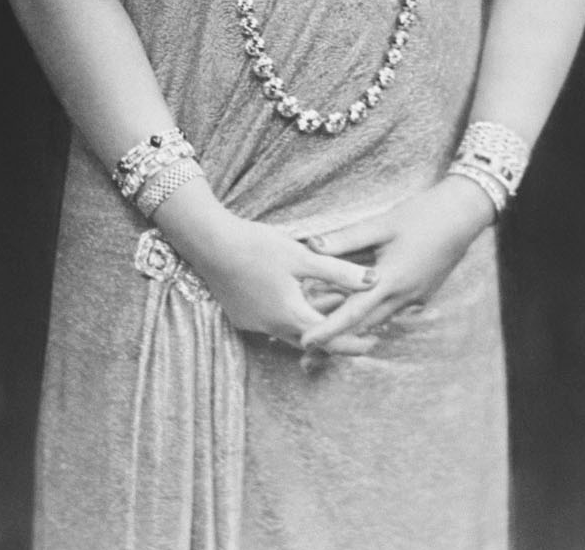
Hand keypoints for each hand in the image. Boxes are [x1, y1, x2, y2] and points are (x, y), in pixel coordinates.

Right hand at [178, 210, 382, 356]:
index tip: (374, 340)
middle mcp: (272, 327)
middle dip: (336, 334)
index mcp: (291, 315)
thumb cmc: (257, 246)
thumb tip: (374, 281)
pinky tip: (299, 296)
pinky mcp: (242, 315)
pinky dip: (293, 316)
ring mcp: (255, 323)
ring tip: (335, 303)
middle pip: (312, 340)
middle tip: (358, 328)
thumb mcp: (302, 256)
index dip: (354, 341)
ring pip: (293, 332)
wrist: (210, 244)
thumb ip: (338, 271)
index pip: (331, 339)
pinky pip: (274, 324)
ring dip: (314, 321)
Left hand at [297, 176, 496, 351]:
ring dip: (354, 321)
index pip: (353, 313)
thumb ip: (345, 239)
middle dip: (337, 334)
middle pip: (364, 324)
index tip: (305, 342)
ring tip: (325, 319)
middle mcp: (404, 297)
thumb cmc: (421, 215)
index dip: (328, 329)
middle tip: (308, 340)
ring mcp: (416, 298)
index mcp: (391, 280)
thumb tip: (311, 245)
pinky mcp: (422, 294)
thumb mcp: (380, 224)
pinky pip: (391, 308)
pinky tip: (357, 299)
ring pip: (378, 318)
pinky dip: (372, 308)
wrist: (462, 216)